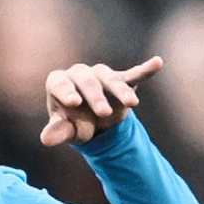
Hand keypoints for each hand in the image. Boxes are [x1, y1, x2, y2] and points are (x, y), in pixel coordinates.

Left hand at [40, 56, 162, 146]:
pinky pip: (134, 74)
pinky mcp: (121, 80)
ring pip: (111, 80)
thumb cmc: (74, 124)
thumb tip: (45, 139)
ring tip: (132, 104)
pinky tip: (157, 63)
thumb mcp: (66, 130)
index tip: (74, 102)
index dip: (67, 92)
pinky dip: (146, 69)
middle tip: (103, 113)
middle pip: (88, 82)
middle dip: (97, 98)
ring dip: (122, 91)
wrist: (94, 124)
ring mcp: (101, 75)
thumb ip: (58, 131)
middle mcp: (79, 73)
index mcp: (59, 82)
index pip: (60, 83)